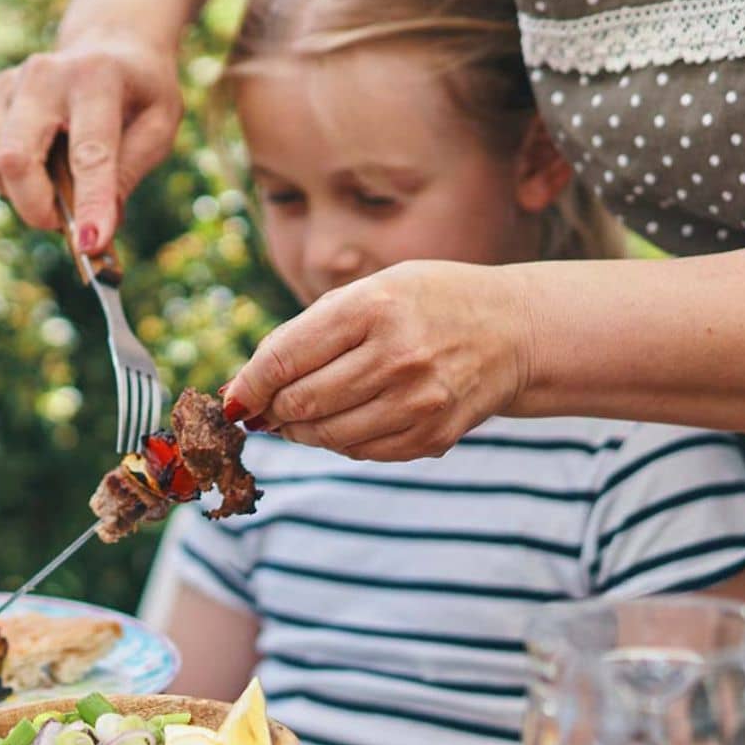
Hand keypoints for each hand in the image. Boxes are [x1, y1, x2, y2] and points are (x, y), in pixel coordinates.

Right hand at [0, 31, 182, 248]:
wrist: (109, 48)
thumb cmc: (139, 95)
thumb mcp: (159, 127)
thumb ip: (128, 174)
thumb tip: (90, 231)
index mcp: (97, 77)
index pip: (89, 152)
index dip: (89, 203)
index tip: (89, 245)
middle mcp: (43, 75)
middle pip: (14, 158)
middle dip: (36, 207)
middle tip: (63, 220)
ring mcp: (5, 85)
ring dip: (18, 193)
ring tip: (51, 182)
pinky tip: (24, 168)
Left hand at [223, 261, 536, 461]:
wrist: (511, 331)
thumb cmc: (424, 304)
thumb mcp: (368, 292)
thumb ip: (303, 335)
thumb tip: (240, 390)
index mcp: (372, 307)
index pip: (284, 360)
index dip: (247, 386)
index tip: (233, 400)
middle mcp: (396, 355)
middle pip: (300, 403)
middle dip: (272, 410)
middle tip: (268, 407)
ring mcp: (418, 401)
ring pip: (326, 435)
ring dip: (300, 430)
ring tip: (302, 415)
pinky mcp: (433, 436)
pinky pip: (360, 452)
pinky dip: (340, 441)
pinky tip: (346, 419)